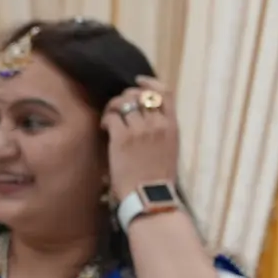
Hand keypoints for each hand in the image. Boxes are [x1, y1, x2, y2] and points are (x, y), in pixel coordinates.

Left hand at [103, 76, 179, 200]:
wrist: (149, 195)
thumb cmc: (158, 177)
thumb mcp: (170, 148)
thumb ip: (161, 129)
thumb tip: (147, 116)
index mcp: (172, 126)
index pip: (165, 93)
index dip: (150, 82)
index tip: (138, 81)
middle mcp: (157, 124)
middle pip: (140, 94)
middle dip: (126, 96)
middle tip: (118, 108)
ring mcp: (140, 129)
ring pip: (124, 102)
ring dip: (113, 107)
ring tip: (110, 118)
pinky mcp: (122, 137)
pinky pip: (112, 116)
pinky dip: (106, 118)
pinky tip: (105, 128)